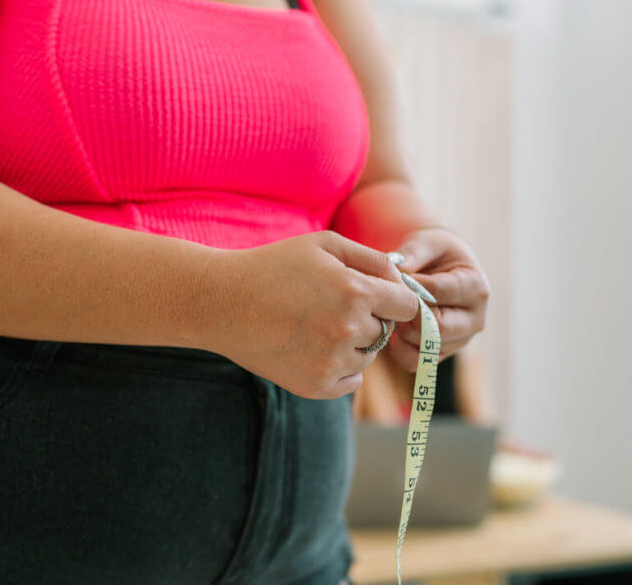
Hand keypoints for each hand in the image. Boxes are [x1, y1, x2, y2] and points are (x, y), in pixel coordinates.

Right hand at [204, 231, 420, 399]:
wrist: (223, 304)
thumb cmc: (274, 267)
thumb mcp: (325, 245)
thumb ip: (373, 260)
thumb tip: (404, 281)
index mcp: (355, 292)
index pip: (408, 306)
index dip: (394, 298)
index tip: (377, 296)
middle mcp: (348, 330)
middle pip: (386, 330)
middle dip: (369, 318)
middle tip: (331, 307)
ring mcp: (332, 363)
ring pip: (367, 356)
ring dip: (353, 343)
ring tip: (316, 325)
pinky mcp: (316, 387)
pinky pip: (351, 380)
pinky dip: (340, 367)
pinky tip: (312, 347)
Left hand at [384, 226, 490, 371]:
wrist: (439, 268)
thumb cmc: (434, 252)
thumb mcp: (428, 242)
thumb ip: (414, 252)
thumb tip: (398, 269)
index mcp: (476, 287)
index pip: (438, 293)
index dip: (409, 288)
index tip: (391, 279)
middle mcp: (475, 318)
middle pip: (438, 328)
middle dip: (408, 315)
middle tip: (389, 301)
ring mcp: (461, 339)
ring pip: (426, 348)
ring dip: (402, 332)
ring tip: (391, 312)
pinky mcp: (443, 353)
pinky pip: (417, 362)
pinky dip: (399, 350)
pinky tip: (394, 330)